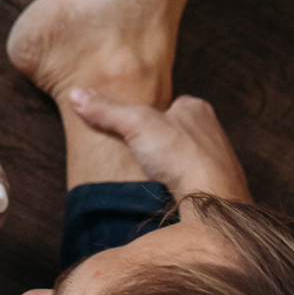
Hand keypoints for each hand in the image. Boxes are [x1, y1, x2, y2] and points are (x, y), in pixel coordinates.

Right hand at [66, 89, 251, 202]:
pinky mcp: (216, 188)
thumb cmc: (182, 155)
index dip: (152, 112)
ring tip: (147, 173)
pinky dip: (178, 186)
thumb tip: (76, 93)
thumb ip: (106, 110)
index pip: (172, 102)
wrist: (213, 201)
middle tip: (138, 149)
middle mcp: (212, 132)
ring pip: (186, 157)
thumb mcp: (135, 123)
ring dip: (169, 165)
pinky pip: (192, 182)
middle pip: (178, 131)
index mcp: (197, 110)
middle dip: (160, 140)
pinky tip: (164, 192)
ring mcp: (217, 162)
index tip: (134, 123)